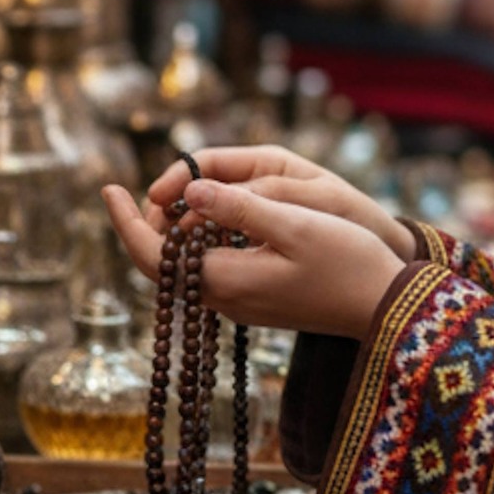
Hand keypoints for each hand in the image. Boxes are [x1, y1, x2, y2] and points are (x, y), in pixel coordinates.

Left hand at [100, 174, 405, 340]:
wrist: (386, 309)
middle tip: (150, 184)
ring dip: (174, 232)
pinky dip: (200, 243)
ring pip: (185, 267)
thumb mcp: (295, 224)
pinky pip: (209, 272)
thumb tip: (192, 189)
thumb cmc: (348, 263)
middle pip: (162, 264)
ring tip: (177, 194)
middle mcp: (224, 299)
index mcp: (225, 280)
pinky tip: (213, 219)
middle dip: (148, 223)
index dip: (125, 222)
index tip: (107, 187)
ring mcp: (239, 305)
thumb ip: (240, 207)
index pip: (153, 256)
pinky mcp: (256, 302)